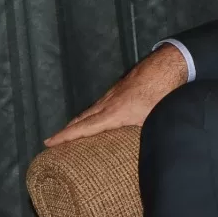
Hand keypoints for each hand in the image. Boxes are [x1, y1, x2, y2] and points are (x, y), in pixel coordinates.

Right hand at [45, 44, 187, 145]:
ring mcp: (114, 93)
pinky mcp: (122, 87)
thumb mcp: (154, 119)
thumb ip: (145, 135)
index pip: (84, 128)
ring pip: (92, 109)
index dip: (65, 137)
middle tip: (53, 141)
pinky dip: (94, 112)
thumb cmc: (163, 91)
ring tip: (72, 132)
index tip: (48, 142)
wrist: (169, 64)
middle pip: (82, 118)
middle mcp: (108, 102)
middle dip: (67, 130)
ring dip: (80, 121)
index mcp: (114, 113)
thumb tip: (148, 152)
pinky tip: (99, 116)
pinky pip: (102, 103)